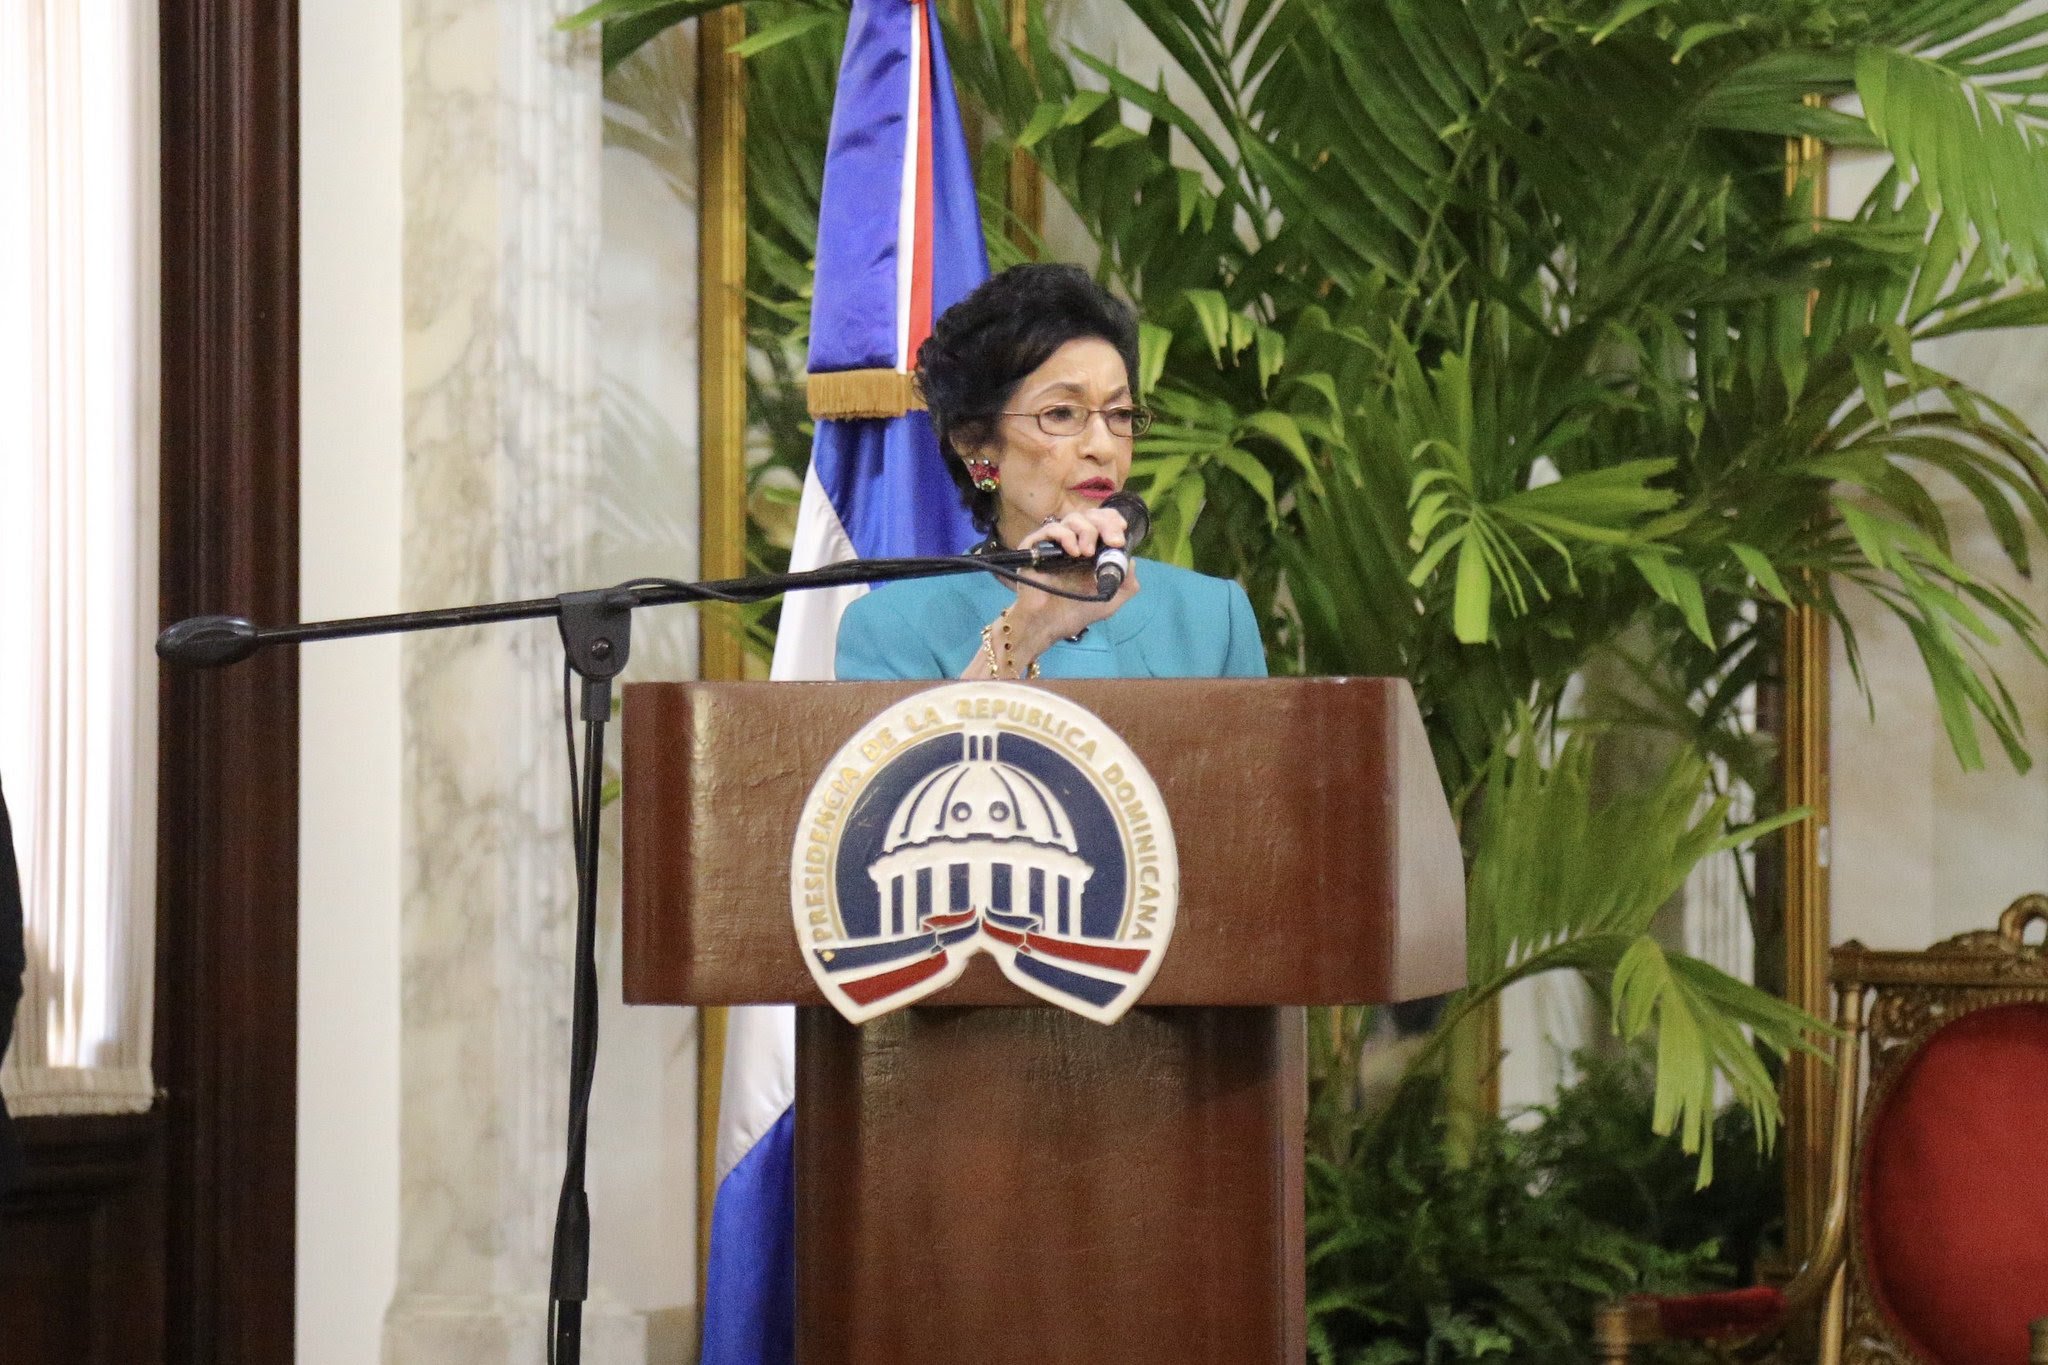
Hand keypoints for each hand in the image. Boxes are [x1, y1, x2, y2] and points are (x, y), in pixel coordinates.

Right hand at [1005, 507, 1138, 662]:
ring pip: (1072, 519)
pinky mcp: (1035, 547)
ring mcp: (1054, 543)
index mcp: (1092, 549)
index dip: (1112, 519)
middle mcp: (1074, 542)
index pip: (1102, 521)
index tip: (1121, 529)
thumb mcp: (1111, 600)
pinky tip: (1073, 551)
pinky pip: (1050, 529)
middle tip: (1113, 541)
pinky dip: (1065, 536)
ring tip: (1087, 553)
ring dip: (1086, 531)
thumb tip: (1131, 560)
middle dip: (1105, 524)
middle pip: (1090, 516)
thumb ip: (1127, 582)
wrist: (1049, 625)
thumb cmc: (1076, 612)